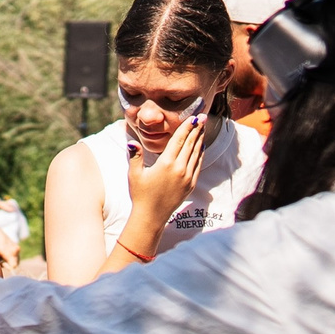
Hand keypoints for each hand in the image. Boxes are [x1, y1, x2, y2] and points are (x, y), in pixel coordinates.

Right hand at [125, 113, 207, 239]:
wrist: (151, 216)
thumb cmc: (140, 195)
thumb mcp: (134, 174)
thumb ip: (135, 156)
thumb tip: (132, 142)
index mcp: (166, 164)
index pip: (179, 140)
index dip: (187, 127)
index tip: (193, 116)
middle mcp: (180, 169)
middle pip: (191, 144)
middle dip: (197, 129)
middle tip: (202, 116)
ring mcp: (187, 177)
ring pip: (197, 153)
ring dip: (200, 139)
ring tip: (203, 127)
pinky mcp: (191, 184)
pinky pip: (198, 164)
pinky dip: (200, 153)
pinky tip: (201, 146)